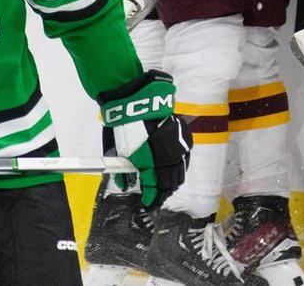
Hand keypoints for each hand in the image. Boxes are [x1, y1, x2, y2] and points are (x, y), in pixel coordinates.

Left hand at [99, 70, 190, 207]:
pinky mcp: (182, 135)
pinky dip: (180, 166)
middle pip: (169, 182)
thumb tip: (125, 184)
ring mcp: (177, 144)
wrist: (135, 99)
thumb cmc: (123, 124)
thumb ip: (124, 171)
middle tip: (156, 197)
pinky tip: (174, 169)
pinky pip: (185, 156)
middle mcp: (167, 154)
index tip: (147, 203)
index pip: (154, 188)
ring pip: (180, 171)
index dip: (151, 198)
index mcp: (150, 160)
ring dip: (173, 181)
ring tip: (166, 187)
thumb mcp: (118, 150)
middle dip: (162, 192)